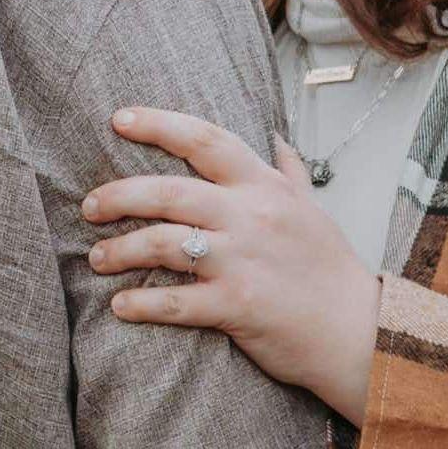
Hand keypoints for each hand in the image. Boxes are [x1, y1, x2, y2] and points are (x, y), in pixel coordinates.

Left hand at [87, 109, 381, 423]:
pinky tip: (121, 305)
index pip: (206, 139)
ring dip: (120, 250)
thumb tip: (277, 139)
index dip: (158, 124)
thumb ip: (289, 173)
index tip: (119, 118)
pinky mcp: (236, 305)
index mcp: (264, 187)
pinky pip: (174, 302)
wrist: (359, 330)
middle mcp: (250, 216)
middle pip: (168, 191)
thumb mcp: (312, 210)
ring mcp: (242, 260)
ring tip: (97, 258)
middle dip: (118, 195)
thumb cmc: (330, 270)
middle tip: (89, 206)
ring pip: (163, 243)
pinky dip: (141, 303)